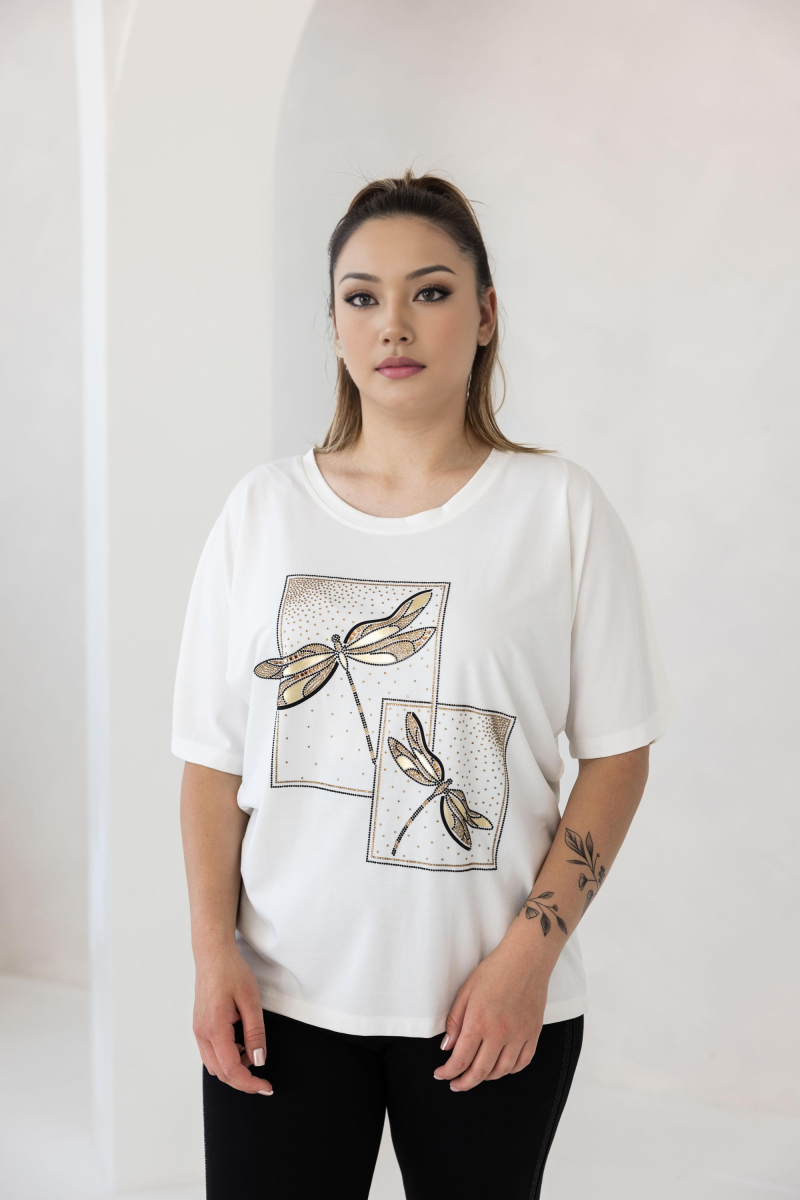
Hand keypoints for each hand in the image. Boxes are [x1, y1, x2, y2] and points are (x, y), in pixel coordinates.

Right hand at [192, 943, 273, 1095]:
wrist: (213, 956)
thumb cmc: (231, 972)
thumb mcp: (251, 1001)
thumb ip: (255, 1033)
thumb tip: (259, 1060)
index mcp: (214, 1028)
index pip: (231, 1068)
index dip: (249, 1083)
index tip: (266, 1087)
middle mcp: (202, 1033)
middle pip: (221, 1073)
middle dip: (243, 1081)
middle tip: (264, 1082)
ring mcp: (198, 1031)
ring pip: (214, 1066)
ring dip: (234, 1070)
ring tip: (252, 1054)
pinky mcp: (200, 1027)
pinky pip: (211, 1054)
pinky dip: (226, 1058)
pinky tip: (241, 1046)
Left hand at [433, 923, 551, 1091]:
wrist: (526, 960)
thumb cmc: (494, 971)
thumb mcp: (466, 991)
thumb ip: (454, 1021)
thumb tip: (447, 1047)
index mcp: (479, 1022)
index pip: (460, 1059)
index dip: (448, 1072)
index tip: (441, 1074)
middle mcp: (499, 1034)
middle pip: (480, 1072)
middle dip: (464, 1083)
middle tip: (455, 1084)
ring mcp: (519, 1036)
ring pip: (501, 1071)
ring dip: (485, 1078)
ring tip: (475, 1074)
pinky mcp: (533, 1034)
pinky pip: (522, 1063)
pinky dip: (509, 1070)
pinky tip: (500, 1067)